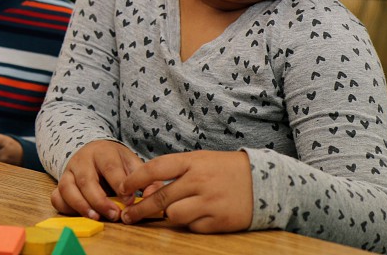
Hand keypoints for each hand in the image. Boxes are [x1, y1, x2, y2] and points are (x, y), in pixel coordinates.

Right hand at [51, 140, 145, 222]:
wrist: (92, 149)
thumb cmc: (114, 160)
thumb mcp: (130, 162)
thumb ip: (144, 178)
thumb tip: (154, 196)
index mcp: (103, 152)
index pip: (110, 168)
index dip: (119, 184)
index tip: (129, 201)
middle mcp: (83, 160)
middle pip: (87, 180)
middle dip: (100, 200)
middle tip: (114, 215)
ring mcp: (69, 171)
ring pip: (68, 188)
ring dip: (81, 205)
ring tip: (96, 218)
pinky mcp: (60, 182)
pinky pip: (57, 196)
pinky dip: (66, 207)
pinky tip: (80, 214)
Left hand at [118, 150, 252, 232]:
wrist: (264, 181)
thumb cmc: (226, 169)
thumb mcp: (201, 160)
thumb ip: (176, 171)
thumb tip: (148, 187)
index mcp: (192, 162)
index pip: (156, 168)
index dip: (135, 179)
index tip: (122, 188)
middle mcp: (199, 181)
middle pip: (159, 198)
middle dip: (139, 209)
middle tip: (127, 216)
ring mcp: (209, 201)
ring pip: (173, 215)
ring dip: (169, 215)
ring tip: (174, 211)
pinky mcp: (219, 220)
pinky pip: (193, 227)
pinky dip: (192, 224)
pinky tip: (200, 215)